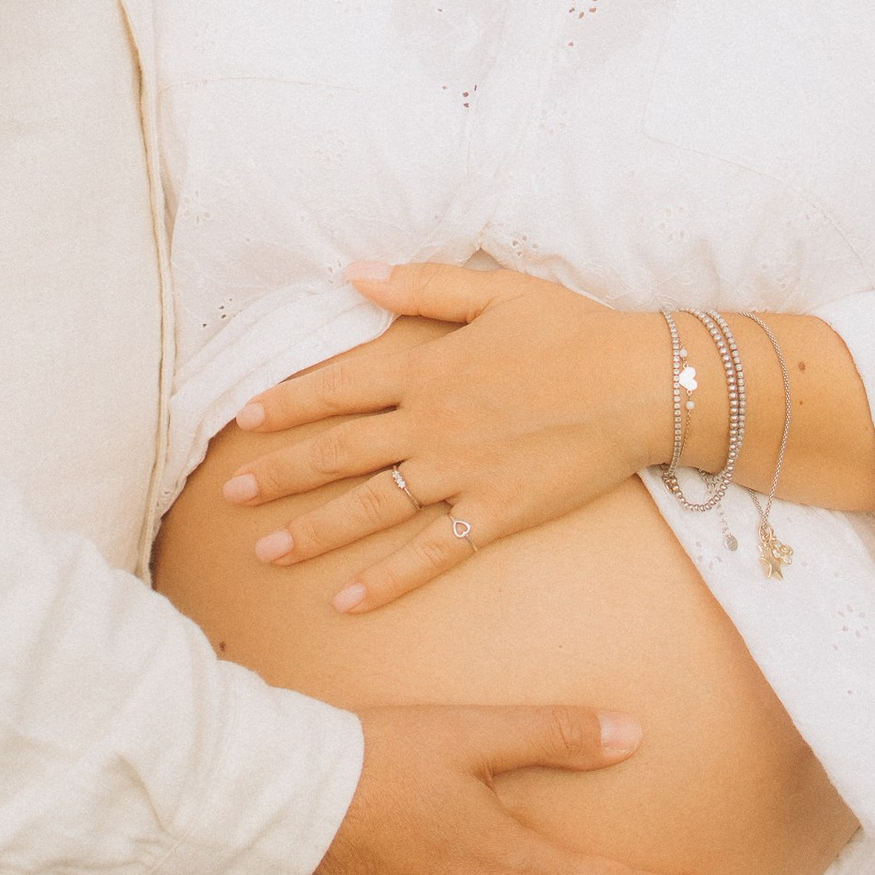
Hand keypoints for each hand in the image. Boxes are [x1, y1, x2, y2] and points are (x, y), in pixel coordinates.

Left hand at [222, 263, 660, 612]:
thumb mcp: (495, 290)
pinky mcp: (494, 516)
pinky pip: (430, 555)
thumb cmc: (573, 329)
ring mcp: (460, 475)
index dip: (286, 404)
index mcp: (426, 367)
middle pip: (339, 454)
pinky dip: (386, 580)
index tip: (243, 420)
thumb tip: (353, 272)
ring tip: (267, 552)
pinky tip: (347, 602)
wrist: (642, 383)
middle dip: (280, 475)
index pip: (336, 388)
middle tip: (231, 495)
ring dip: (314, 532)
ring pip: (370, 508)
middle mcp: (431, 424)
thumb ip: (419, 284)